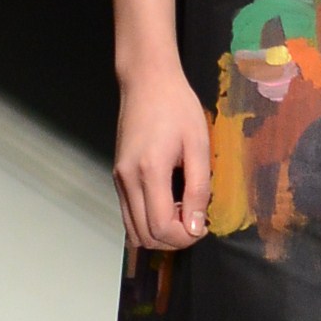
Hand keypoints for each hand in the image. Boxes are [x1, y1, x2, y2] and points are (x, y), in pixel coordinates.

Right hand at [112, 65, 211, 251]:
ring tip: (182, 211)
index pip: (160, 228)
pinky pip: (129, 214)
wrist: (147, 81)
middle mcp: (127, 180)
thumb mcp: (198, 145)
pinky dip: (147, 221)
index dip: (185, 237)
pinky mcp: (117, 175)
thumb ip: (199, 188)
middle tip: (195, 220)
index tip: (204, 224)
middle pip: (144, 236)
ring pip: (133, 230)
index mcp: (149, 172)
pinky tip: (168, 203)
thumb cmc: (177, 107)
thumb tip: (196, 226)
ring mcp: (118, 179)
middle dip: (173, 239)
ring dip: (159, 232)